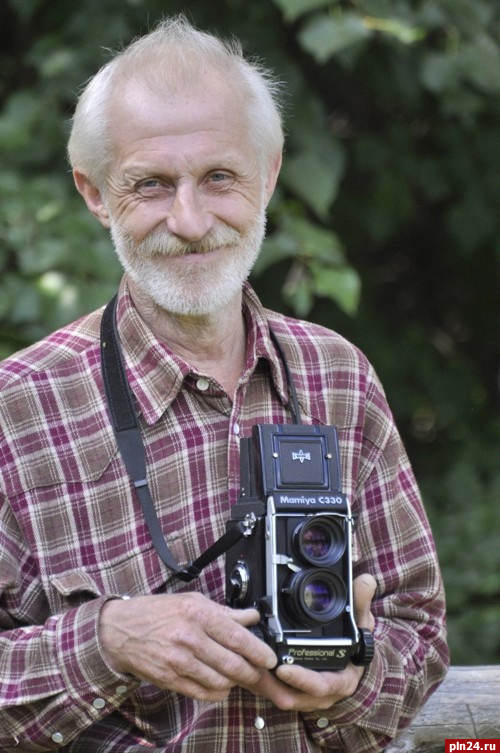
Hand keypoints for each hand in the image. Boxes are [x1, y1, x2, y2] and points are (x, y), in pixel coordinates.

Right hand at [98, 592, 276, 701]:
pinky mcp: (170, 679)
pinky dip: (217, 692)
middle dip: (251, 671)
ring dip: (233, 682)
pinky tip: (219, 684)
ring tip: (235, 674)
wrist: (120, 630)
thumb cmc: (157, 613)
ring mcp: (178, 661)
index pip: (236, 637)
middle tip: (259, 671)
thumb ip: (224, 612)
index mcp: (197, 615)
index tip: (269, 658)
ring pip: (219, 681)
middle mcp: (189, 638)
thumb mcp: (192, 602)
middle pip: (232, 663)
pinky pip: (202, 693)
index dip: (257, 651)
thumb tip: (251, 616)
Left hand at [241, 573, 376, 711]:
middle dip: (275, 685)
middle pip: (296, 695)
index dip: (302, 680)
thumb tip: (365, 582)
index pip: (320, 685)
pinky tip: (247, 672)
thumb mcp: (362, 622)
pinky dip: (262, 685)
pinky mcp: (292, 691)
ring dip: (265, 687)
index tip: (284, 669)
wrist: (354, 663)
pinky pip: (275, 692)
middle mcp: (321, 692)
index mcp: (340, 680)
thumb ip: (361, 602)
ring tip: (247, 672)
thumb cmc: (356, 645)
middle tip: (256, 670)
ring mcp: (306, 695)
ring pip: (281, 696)